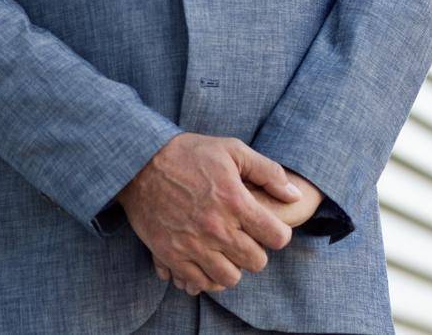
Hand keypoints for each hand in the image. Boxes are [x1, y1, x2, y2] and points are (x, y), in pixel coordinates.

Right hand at [151, 165, 324, 285]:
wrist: (137, 162)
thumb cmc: (187, 153)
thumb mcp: (231, 150)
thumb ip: (268, 171)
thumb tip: (294, 196)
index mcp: (235, 201)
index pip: (277, 238)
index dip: (277, 234)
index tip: (266, 227)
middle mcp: (216, 227)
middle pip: (256, 262)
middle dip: (254, 250)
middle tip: (243, 237)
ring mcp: (193, 244)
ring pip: (230, 278)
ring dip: (231, 266)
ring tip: (224, 250)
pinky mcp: (171, 254)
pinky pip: (199, 283)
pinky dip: (205, 276)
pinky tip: (204, 258)